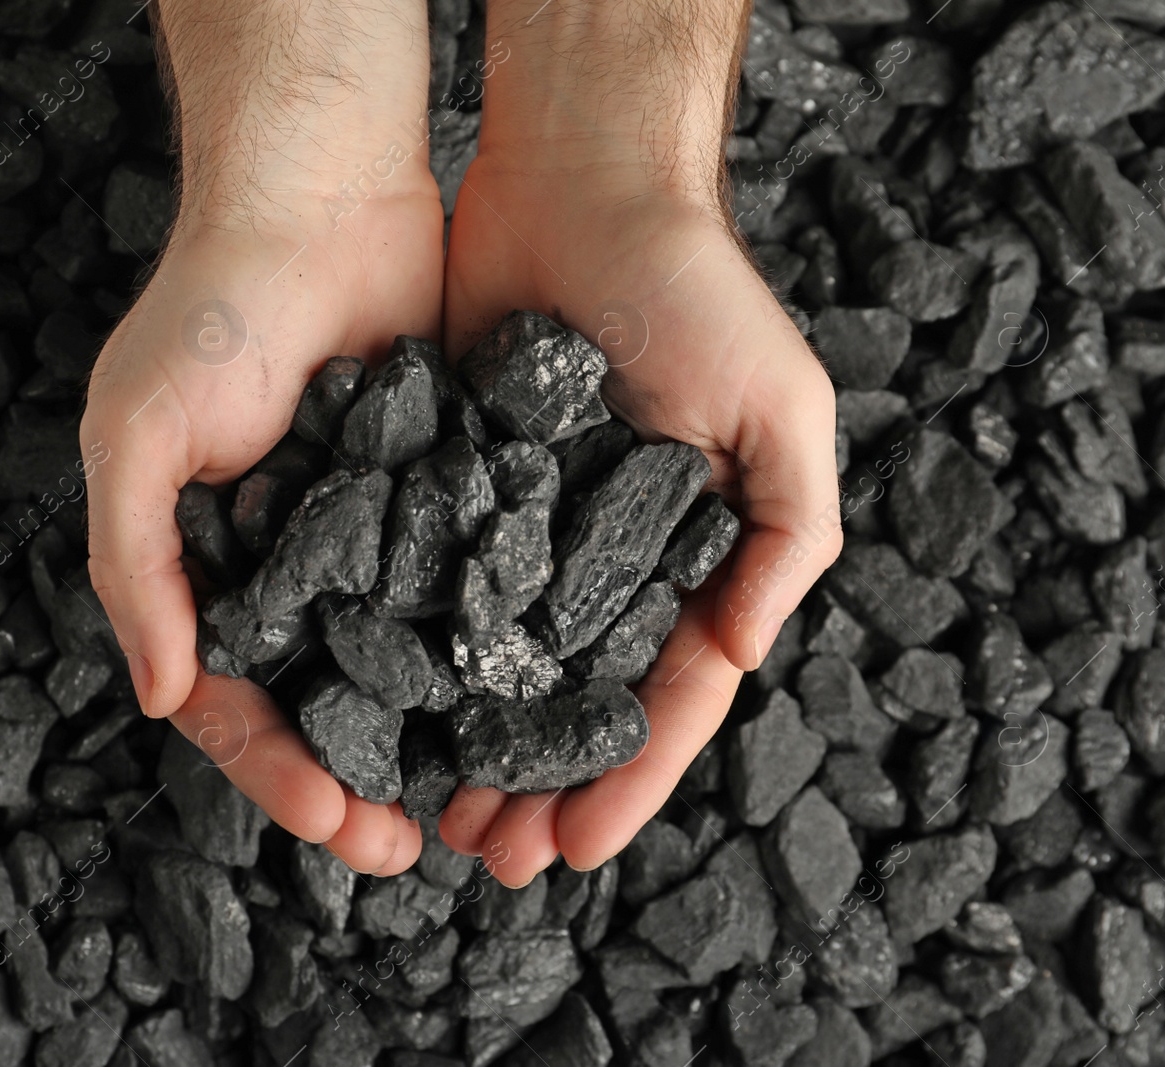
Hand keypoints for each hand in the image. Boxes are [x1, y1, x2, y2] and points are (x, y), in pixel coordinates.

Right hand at [81, 0, 443, 874]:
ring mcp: (370, 541)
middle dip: (359, 786)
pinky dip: (482, 657)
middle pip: (324, 709)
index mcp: (210, 570)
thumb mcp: (137, 434)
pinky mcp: (442, 501)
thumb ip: (138, 565)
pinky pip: (462, 596)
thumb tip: (164, 698)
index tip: (335, 824)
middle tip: (410, 848)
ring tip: (472, 805)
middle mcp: (292, 570)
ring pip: (401, 671)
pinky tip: (520, 706)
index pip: (236, 703)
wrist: (321, 198)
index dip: (277, 774)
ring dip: (428, 744)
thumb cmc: (214, 310)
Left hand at [437, 0, 841, 884]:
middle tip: (488, 857)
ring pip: (486, 666)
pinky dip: (407, 655)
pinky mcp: (446, 486)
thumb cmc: (698, 289)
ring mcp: (519, 527)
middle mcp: (598, 559)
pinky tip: (378, 711)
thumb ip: (786, 534)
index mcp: (682, 559)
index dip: (621, 780)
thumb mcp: (780, 410)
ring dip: (463, 745)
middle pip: (562, 703)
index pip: (656, 697)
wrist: (583, 181)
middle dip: (532, 787)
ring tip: (431, 816)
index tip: (574, 851)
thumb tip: (741, 654)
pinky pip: (424, 586)